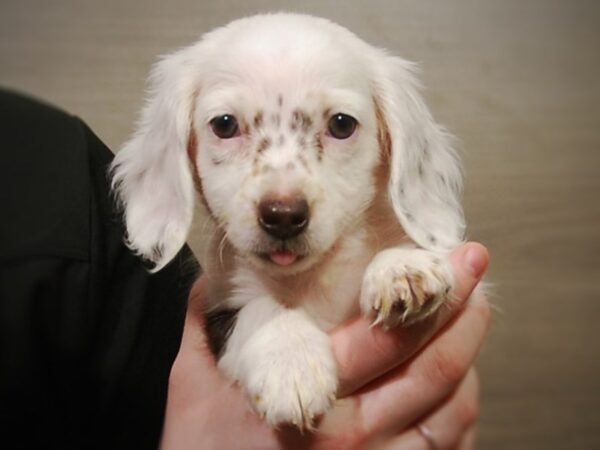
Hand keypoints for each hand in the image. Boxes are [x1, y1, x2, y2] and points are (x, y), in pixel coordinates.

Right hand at [160, 242, 489, 448]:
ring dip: (468, 358)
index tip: (456, 260)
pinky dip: (460, 411)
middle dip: (464, 314)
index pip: (386, 337)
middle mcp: (352, 438)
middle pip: (431, 369)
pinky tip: (459, 383)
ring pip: (449, 410)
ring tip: (472, 316)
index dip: (431, 294)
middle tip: (476, 272)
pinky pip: (446, 449)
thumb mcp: (191, 387)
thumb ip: (204, 324)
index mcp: (307, 399)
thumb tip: (212, 275)